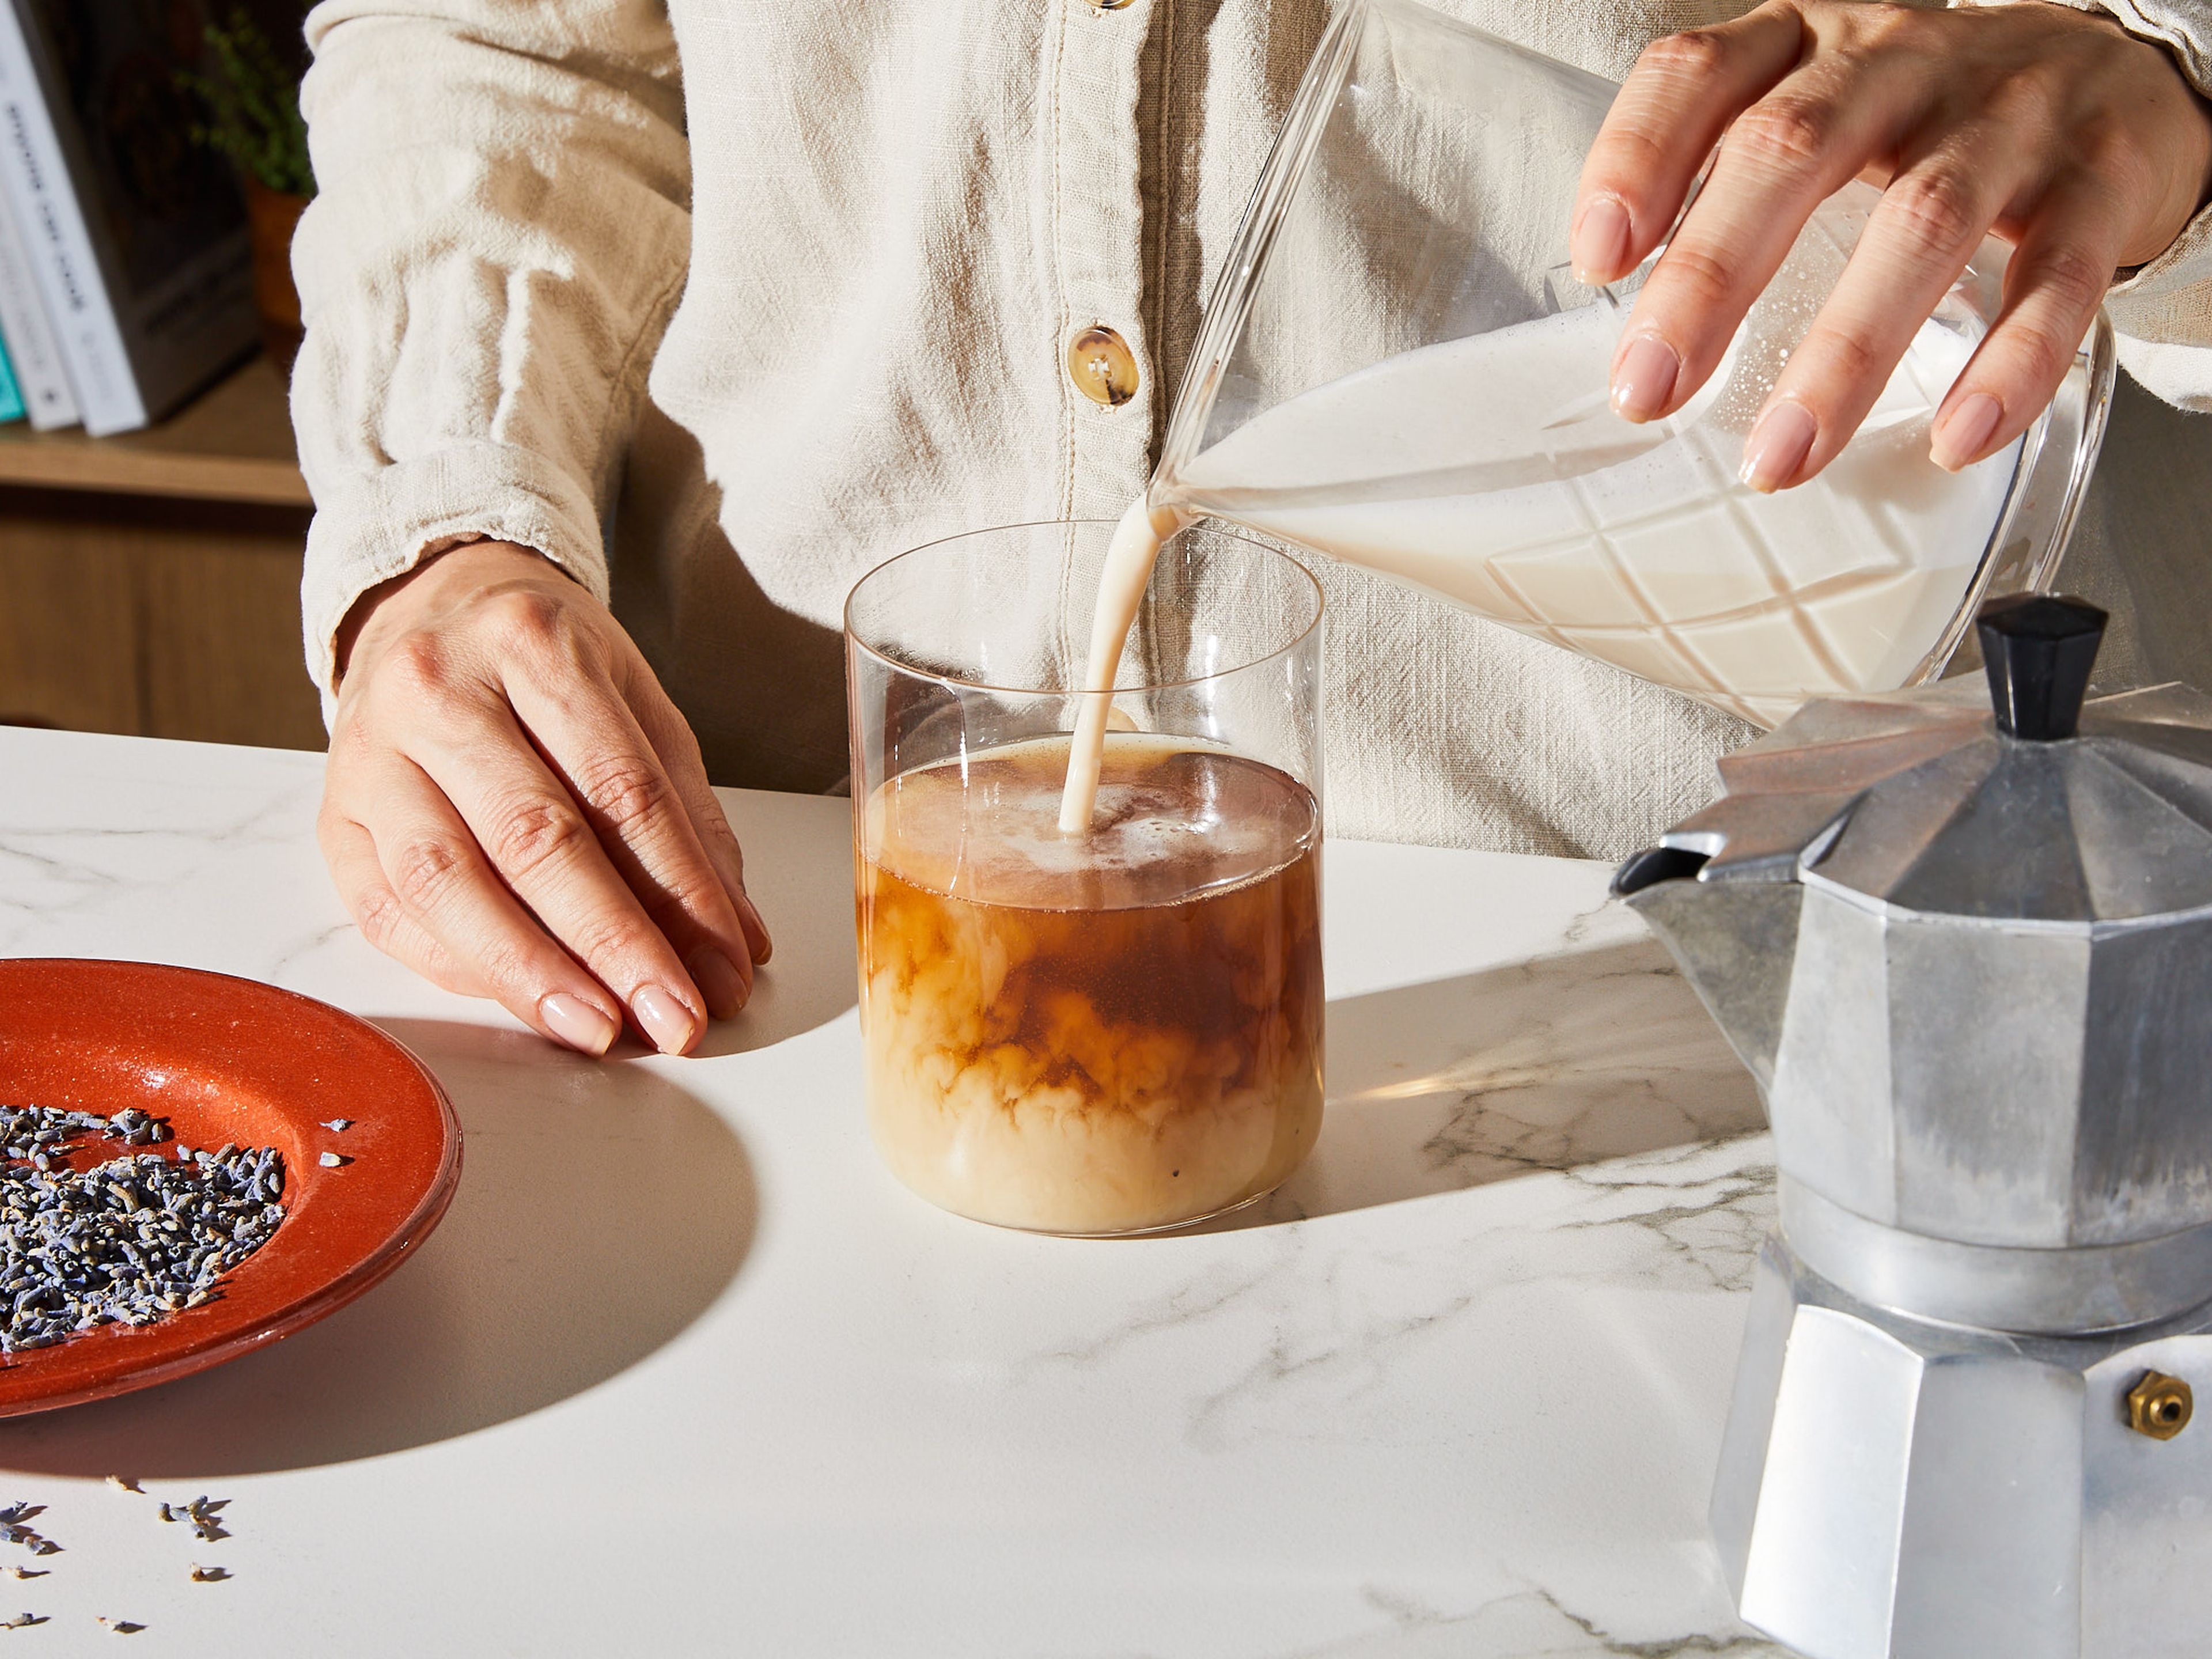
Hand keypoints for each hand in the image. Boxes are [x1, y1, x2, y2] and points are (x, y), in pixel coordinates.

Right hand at [318, 541, 772, 1055]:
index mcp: (533, 643)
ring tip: (598, 1029)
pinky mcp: (336, 814)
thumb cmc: (546, 663)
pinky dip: (463, 968)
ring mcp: (371, 752)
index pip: (620, 789)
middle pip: (533, 837)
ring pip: (446, 882)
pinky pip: (391, 911)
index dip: (678, 895)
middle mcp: (438, 689)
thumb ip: (692, 826)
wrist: (433, 605)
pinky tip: (524, 999)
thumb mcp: (640, 709)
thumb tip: (732, 946)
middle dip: (612, 946)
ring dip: (530, 974)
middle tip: (670, 1019)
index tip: (721, 975)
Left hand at [1571, 0, 2211, 489]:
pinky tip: (1957, 438)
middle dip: (1710, 279)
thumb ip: (1719, 186)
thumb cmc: (1923, 115)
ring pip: (1922, 221)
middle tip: (1649, 393)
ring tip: (1781, 456)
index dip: (1636, 160)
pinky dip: (2010, 364)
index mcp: (1806, 45)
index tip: (1599, 263)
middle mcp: (1901, 63)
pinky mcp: (2101, 182)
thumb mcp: (1811, 112)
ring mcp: (2008, 117)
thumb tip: (1637, 321)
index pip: (1697, 73)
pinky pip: (2059, 277)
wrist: (2113, 72)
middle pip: (1792, 150)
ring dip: (1843, 353)